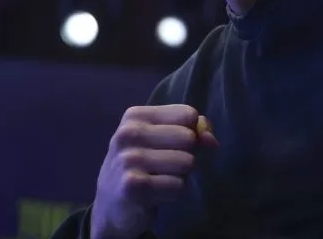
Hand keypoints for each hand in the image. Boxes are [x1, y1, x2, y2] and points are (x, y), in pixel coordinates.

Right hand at [91, 105, 217, 238]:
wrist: (111, 206)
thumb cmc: (142, 166)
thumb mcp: (162, 139)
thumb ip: (193, 130)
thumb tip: (211, 140)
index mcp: (135, 116)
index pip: (188, 114)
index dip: (194, 132)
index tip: (176, 146)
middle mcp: (129, 133)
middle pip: (189, 138)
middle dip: (186, 156)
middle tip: (165, 167)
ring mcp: (129, 159)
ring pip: (186, 162)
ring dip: (180, 176)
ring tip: (160, 180)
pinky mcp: (133, 186)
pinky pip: (178, 186)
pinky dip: (173, 194)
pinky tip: (155, 195)